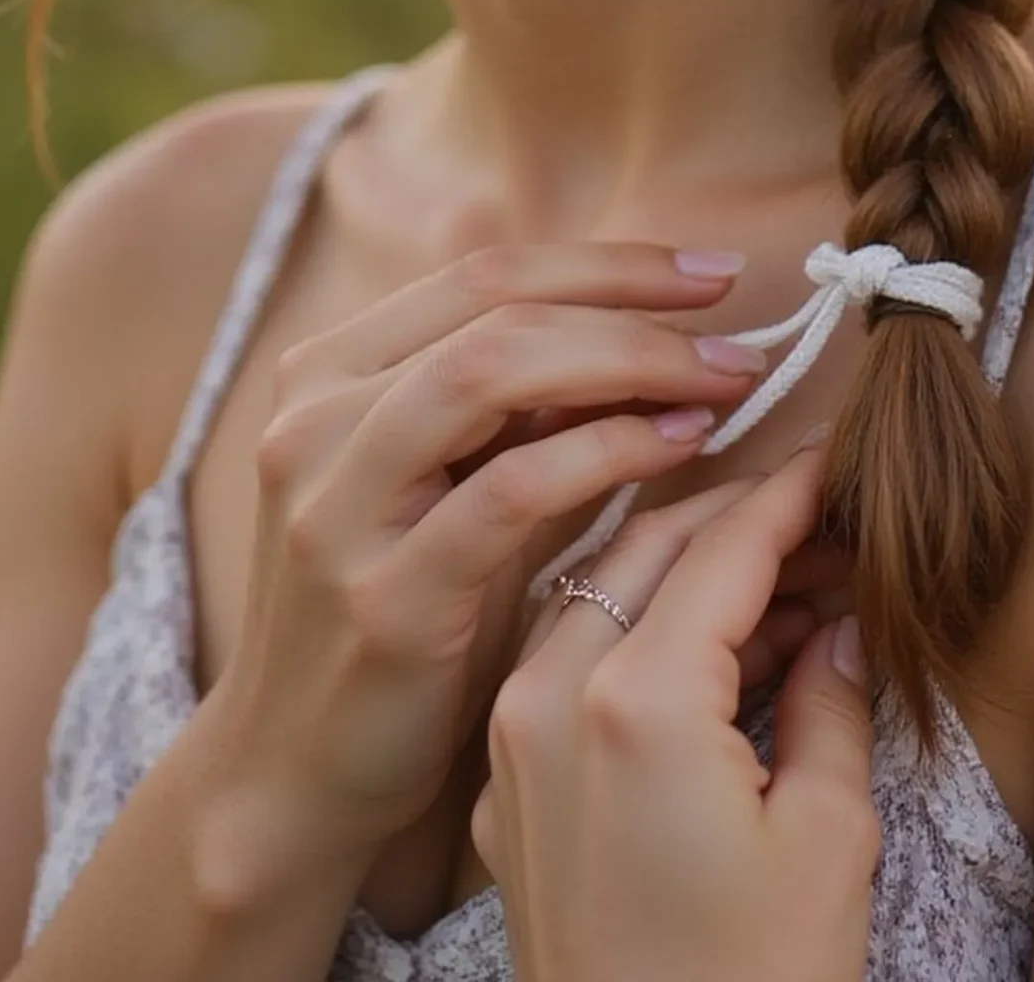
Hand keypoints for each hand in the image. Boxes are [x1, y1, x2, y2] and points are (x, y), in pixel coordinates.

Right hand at [204, 243, 764, 875]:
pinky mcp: (384, 597)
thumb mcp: (440, 485)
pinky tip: (676, 452)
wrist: (298, 773)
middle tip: (735, 319)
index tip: (708, 272)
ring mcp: (338, 506)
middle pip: (492, 304)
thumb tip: (636, 321)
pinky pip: (512, 491)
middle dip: (630, 300)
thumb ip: (509, 406)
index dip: (605, 260)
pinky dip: (606, 452)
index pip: (481, 271)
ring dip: (628, 361)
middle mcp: (314, 421)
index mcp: (326, 373)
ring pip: (492, 373)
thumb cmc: (397, 616)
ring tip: (720, 380)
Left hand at [471, 444, 877, 981]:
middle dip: (732, 511)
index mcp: (637, 701)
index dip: (788, 492)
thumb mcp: (828, 840)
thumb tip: (836, 619)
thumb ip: (831, 701)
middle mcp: (549, 698)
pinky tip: (695, 642)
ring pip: (590, 592)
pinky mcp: (498, 791)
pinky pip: (556, 661)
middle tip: (812, 502)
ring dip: (674, 563)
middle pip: (645, 547)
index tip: (836, 455)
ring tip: (770, 567)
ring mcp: (511, 743)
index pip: (721, 544)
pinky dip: (623, 628)